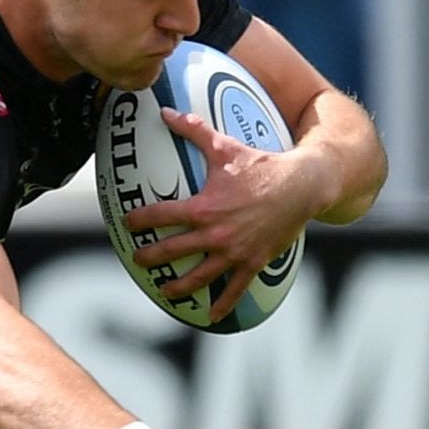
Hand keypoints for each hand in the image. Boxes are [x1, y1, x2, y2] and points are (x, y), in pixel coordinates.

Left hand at [124, 107, 316, 321]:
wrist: (302, 186)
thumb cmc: (261, 165)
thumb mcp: (225, 146)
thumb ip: (193, 130)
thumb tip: (166, 111)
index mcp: (204, 208)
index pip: (162, 215)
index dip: (141, 219)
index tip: (127, 222)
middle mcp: (215, 234)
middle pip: (173, 250)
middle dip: (151, 257)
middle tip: (137, 261)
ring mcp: (235, 252)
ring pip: (200, 276)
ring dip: (179, 286)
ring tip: (165, 292)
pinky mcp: (254, 263)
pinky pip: (235, 289)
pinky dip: (223, 304)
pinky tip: (211, 317)